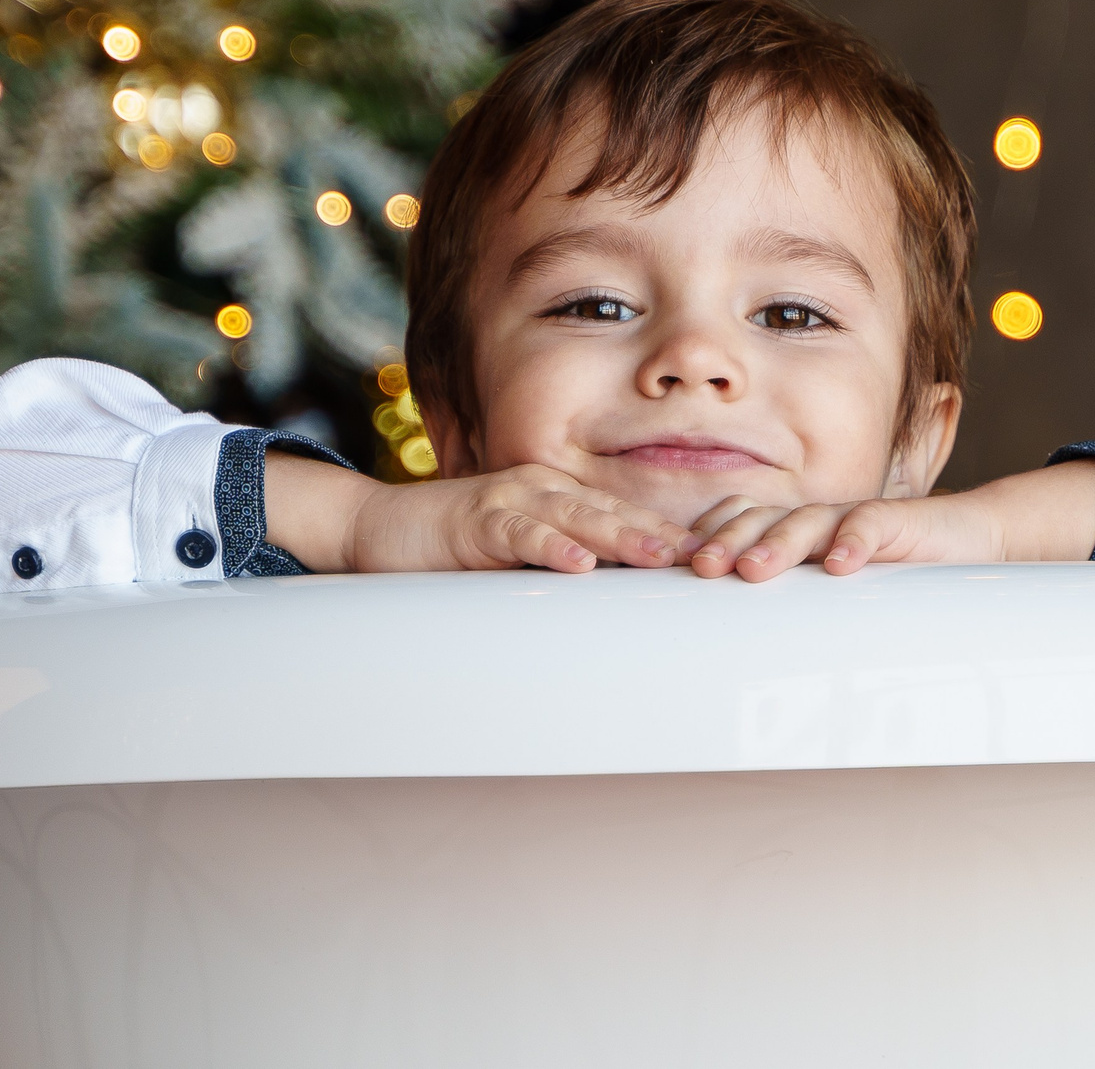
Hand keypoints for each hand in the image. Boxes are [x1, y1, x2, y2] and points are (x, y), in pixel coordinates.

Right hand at [267, 454, 697, 574]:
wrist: (380, 529)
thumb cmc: (454, 549)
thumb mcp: (520, 557)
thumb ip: (563, 566)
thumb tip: (618, 604)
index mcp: (557, 498)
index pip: (622, 515)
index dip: (668, 534)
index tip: (714, 556)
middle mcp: (541, 490)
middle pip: (612, 512)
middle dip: (662, 533)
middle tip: (709, 555)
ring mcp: (508, 500)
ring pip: (575, 516)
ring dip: (620, 536)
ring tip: (660, 555)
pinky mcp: (474, 519)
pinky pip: (516, 532)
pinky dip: (547, 546)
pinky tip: (576, 562)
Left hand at [687, 462, 1094, 580]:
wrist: (964, 542)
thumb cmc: (888, 574)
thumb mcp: (832, 593)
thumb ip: (790, 605)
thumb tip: (730, 651)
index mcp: (792, 531)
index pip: (738, 522)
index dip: (708, 540)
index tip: (676, 572)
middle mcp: (816, 520)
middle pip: (761, 520)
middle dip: (728, 543)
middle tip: (702, 571)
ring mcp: (854, 518)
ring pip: (808, 522)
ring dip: (779, 543)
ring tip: (754, 570)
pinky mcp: (898, 522)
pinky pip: (872, 525)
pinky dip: (854, 541)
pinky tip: (842, 564)